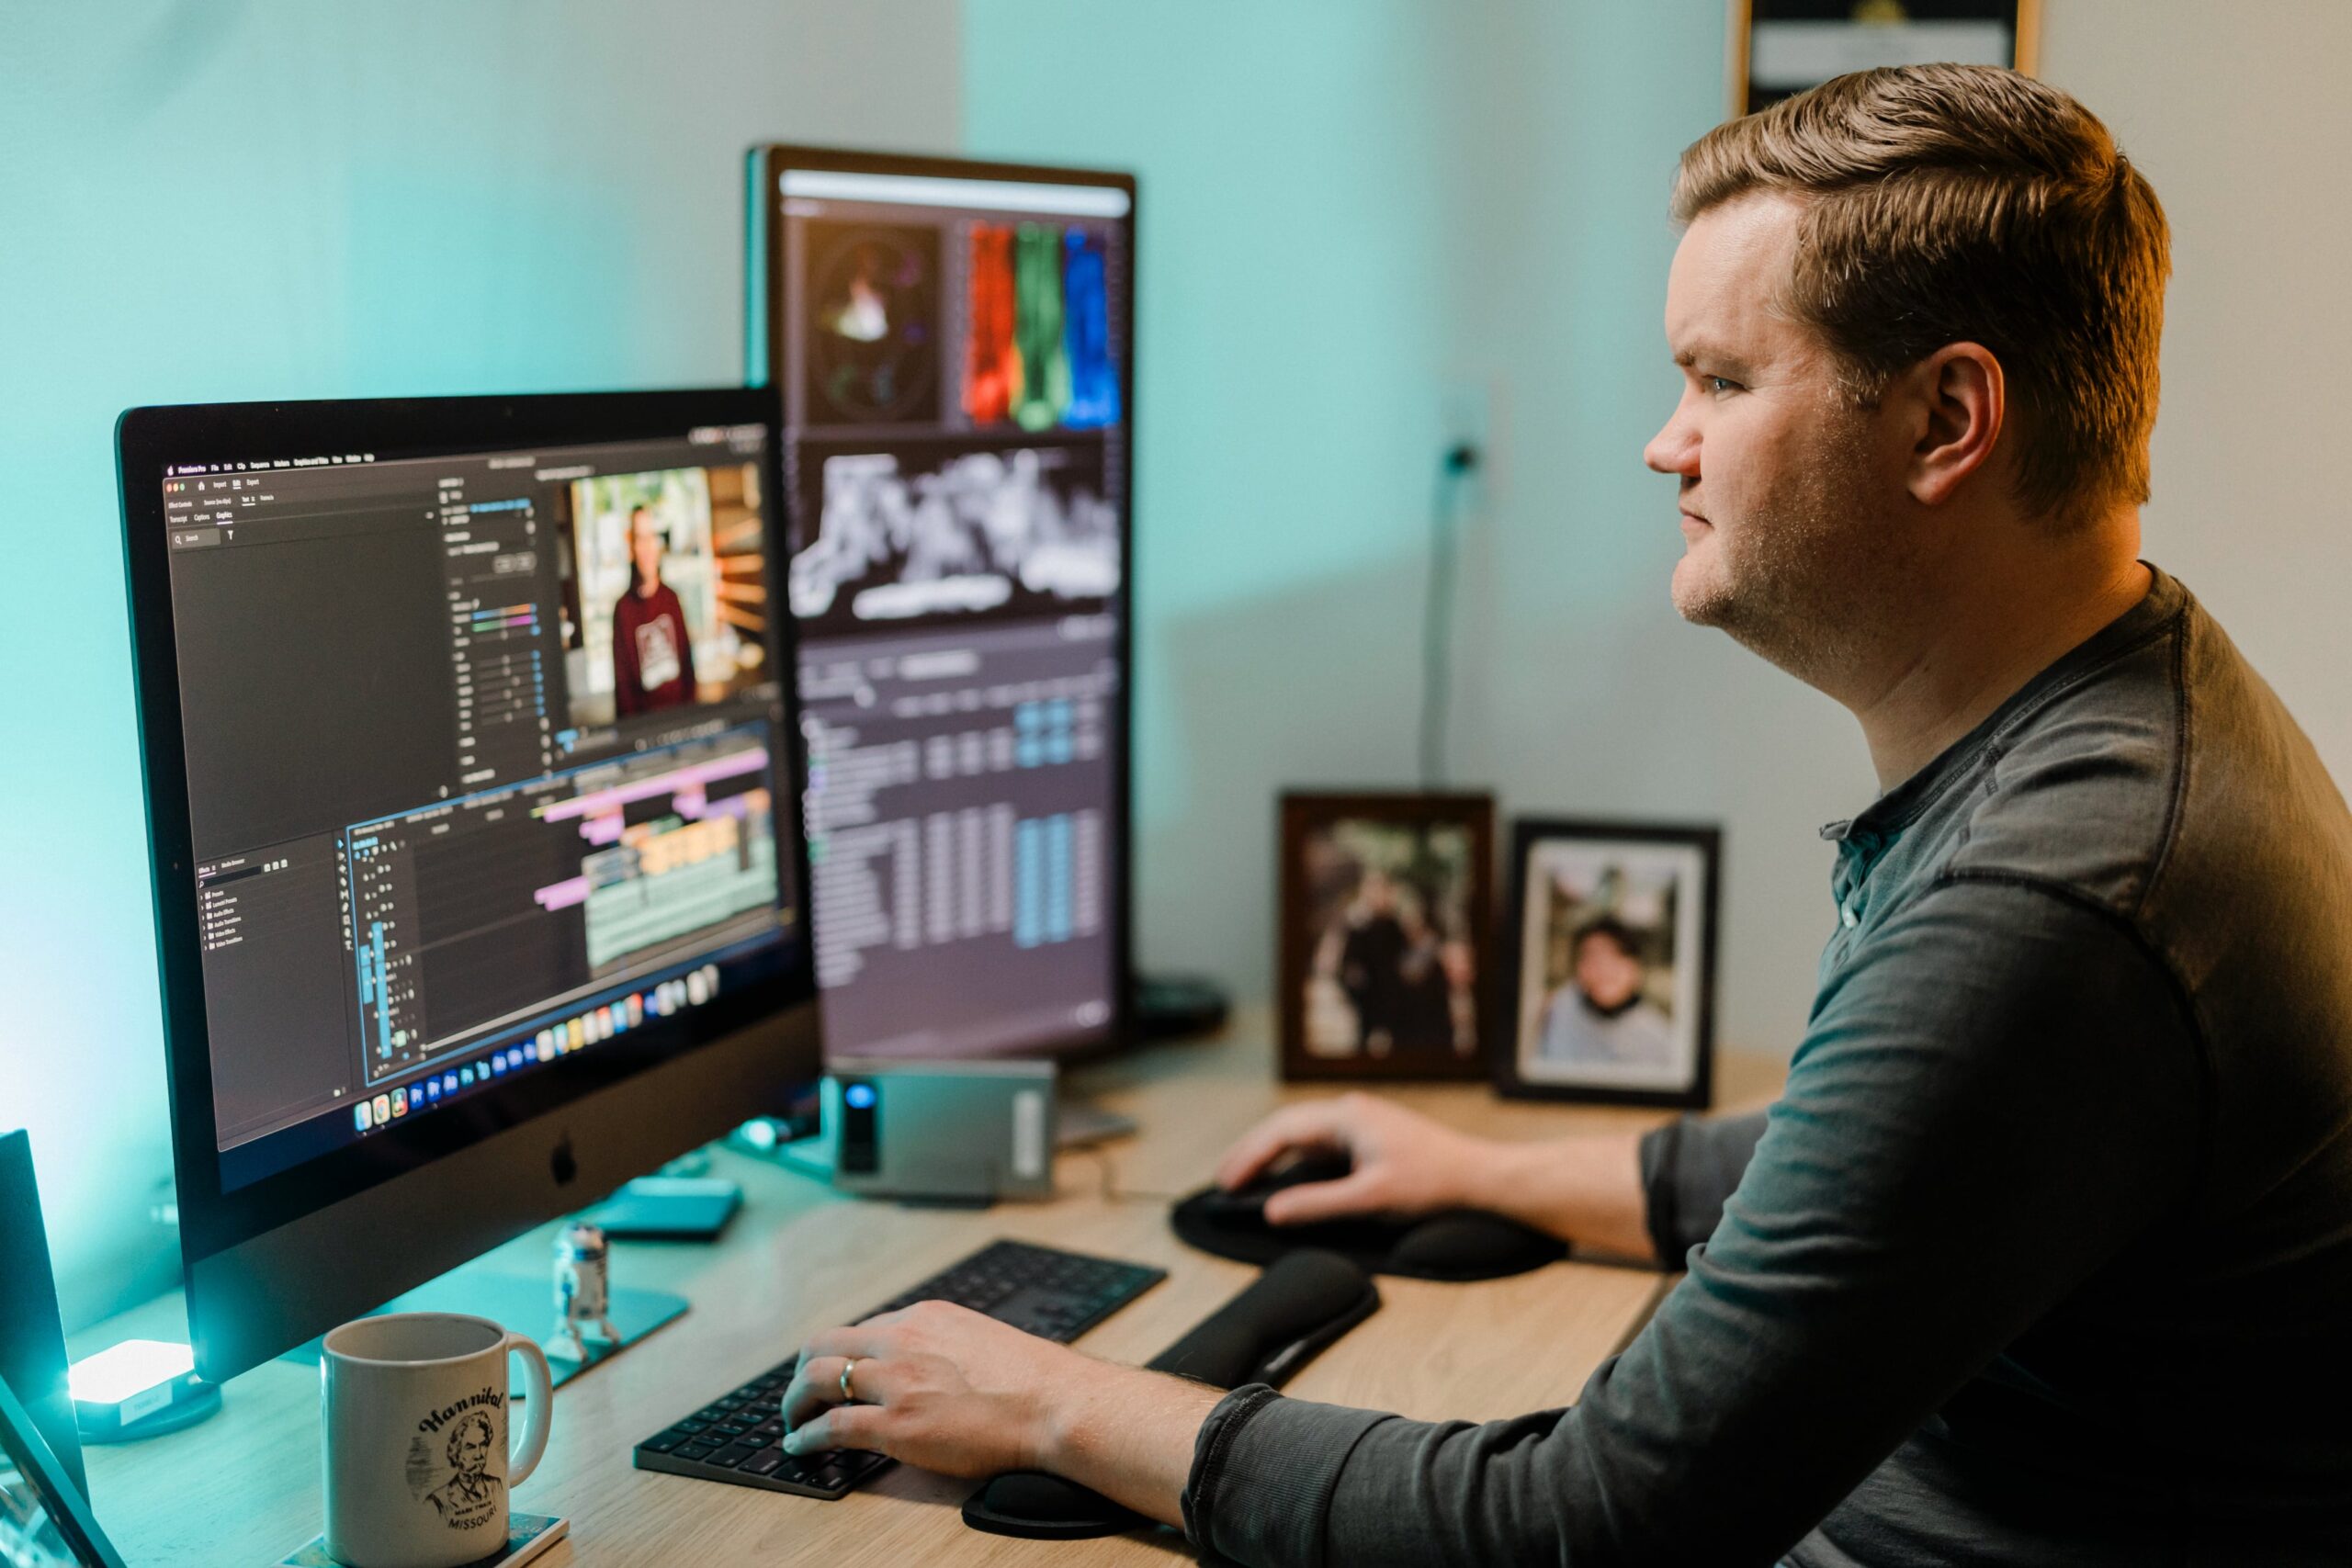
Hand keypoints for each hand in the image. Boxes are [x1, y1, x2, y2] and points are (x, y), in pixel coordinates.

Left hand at [778, 1299, 1221, 1524]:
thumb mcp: (979, 1341)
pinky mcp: (894, 1422)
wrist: (1053, 1402)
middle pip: (824, 1343)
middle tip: (800, 1394)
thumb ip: (945, 1347)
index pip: (862, 1330)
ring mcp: (895, 1380)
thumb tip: (934, 1368)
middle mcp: (901, 1341)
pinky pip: (831, 1425)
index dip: (842, 1354)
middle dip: (803, 1369)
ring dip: (794, 1401)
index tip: (836, 1372)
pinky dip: (806, 1436)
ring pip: (816, 1377)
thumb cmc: (1031, 1380)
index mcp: (924, 1319)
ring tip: (792, 1421)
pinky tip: (800, 1447)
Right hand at [1213, 1092, 1500, 1225]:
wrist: (1480, 1176)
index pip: (1283, 1131)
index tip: (1226, 1183)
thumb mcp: (1370, 1199)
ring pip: (1302, 1133)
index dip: (1249, 1157)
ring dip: (1271, 1153)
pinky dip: (1294, 1158)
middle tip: (1223, 1180)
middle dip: (1252, 1152)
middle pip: (1286, 1126)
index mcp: (1346, 1117)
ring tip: (1243, 1177)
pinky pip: (1319, 1143)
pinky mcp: (1369, 1137)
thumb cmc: (1431, 1183)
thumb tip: (1271, 1210)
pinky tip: (1283, 1175)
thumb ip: (1317, 1204)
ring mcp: (1359, 1123)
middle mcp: (1349, 1112)